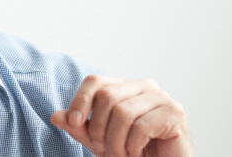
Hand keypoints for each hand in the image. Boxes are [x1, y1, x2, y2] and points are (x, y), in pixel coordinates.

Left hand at [51, 75, 192, 156]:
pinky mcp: (175, 112)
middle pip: (107, 96)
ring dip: (116, 142)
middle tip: (105, 148)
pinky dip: (133, 146)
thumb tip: (56, 116)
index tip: (74, 122)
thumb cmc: (132, 151)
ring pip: (123, 112)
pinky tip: (137, 152)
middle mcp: (144, 86)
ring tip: (121, 154)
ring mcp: (162, 97)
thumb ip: (78, 127)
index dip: (80, 100)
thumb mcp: (98, 140)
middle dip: (99, 128)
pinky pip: (141, 126)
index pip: (95, 81)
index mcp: (125, 87)